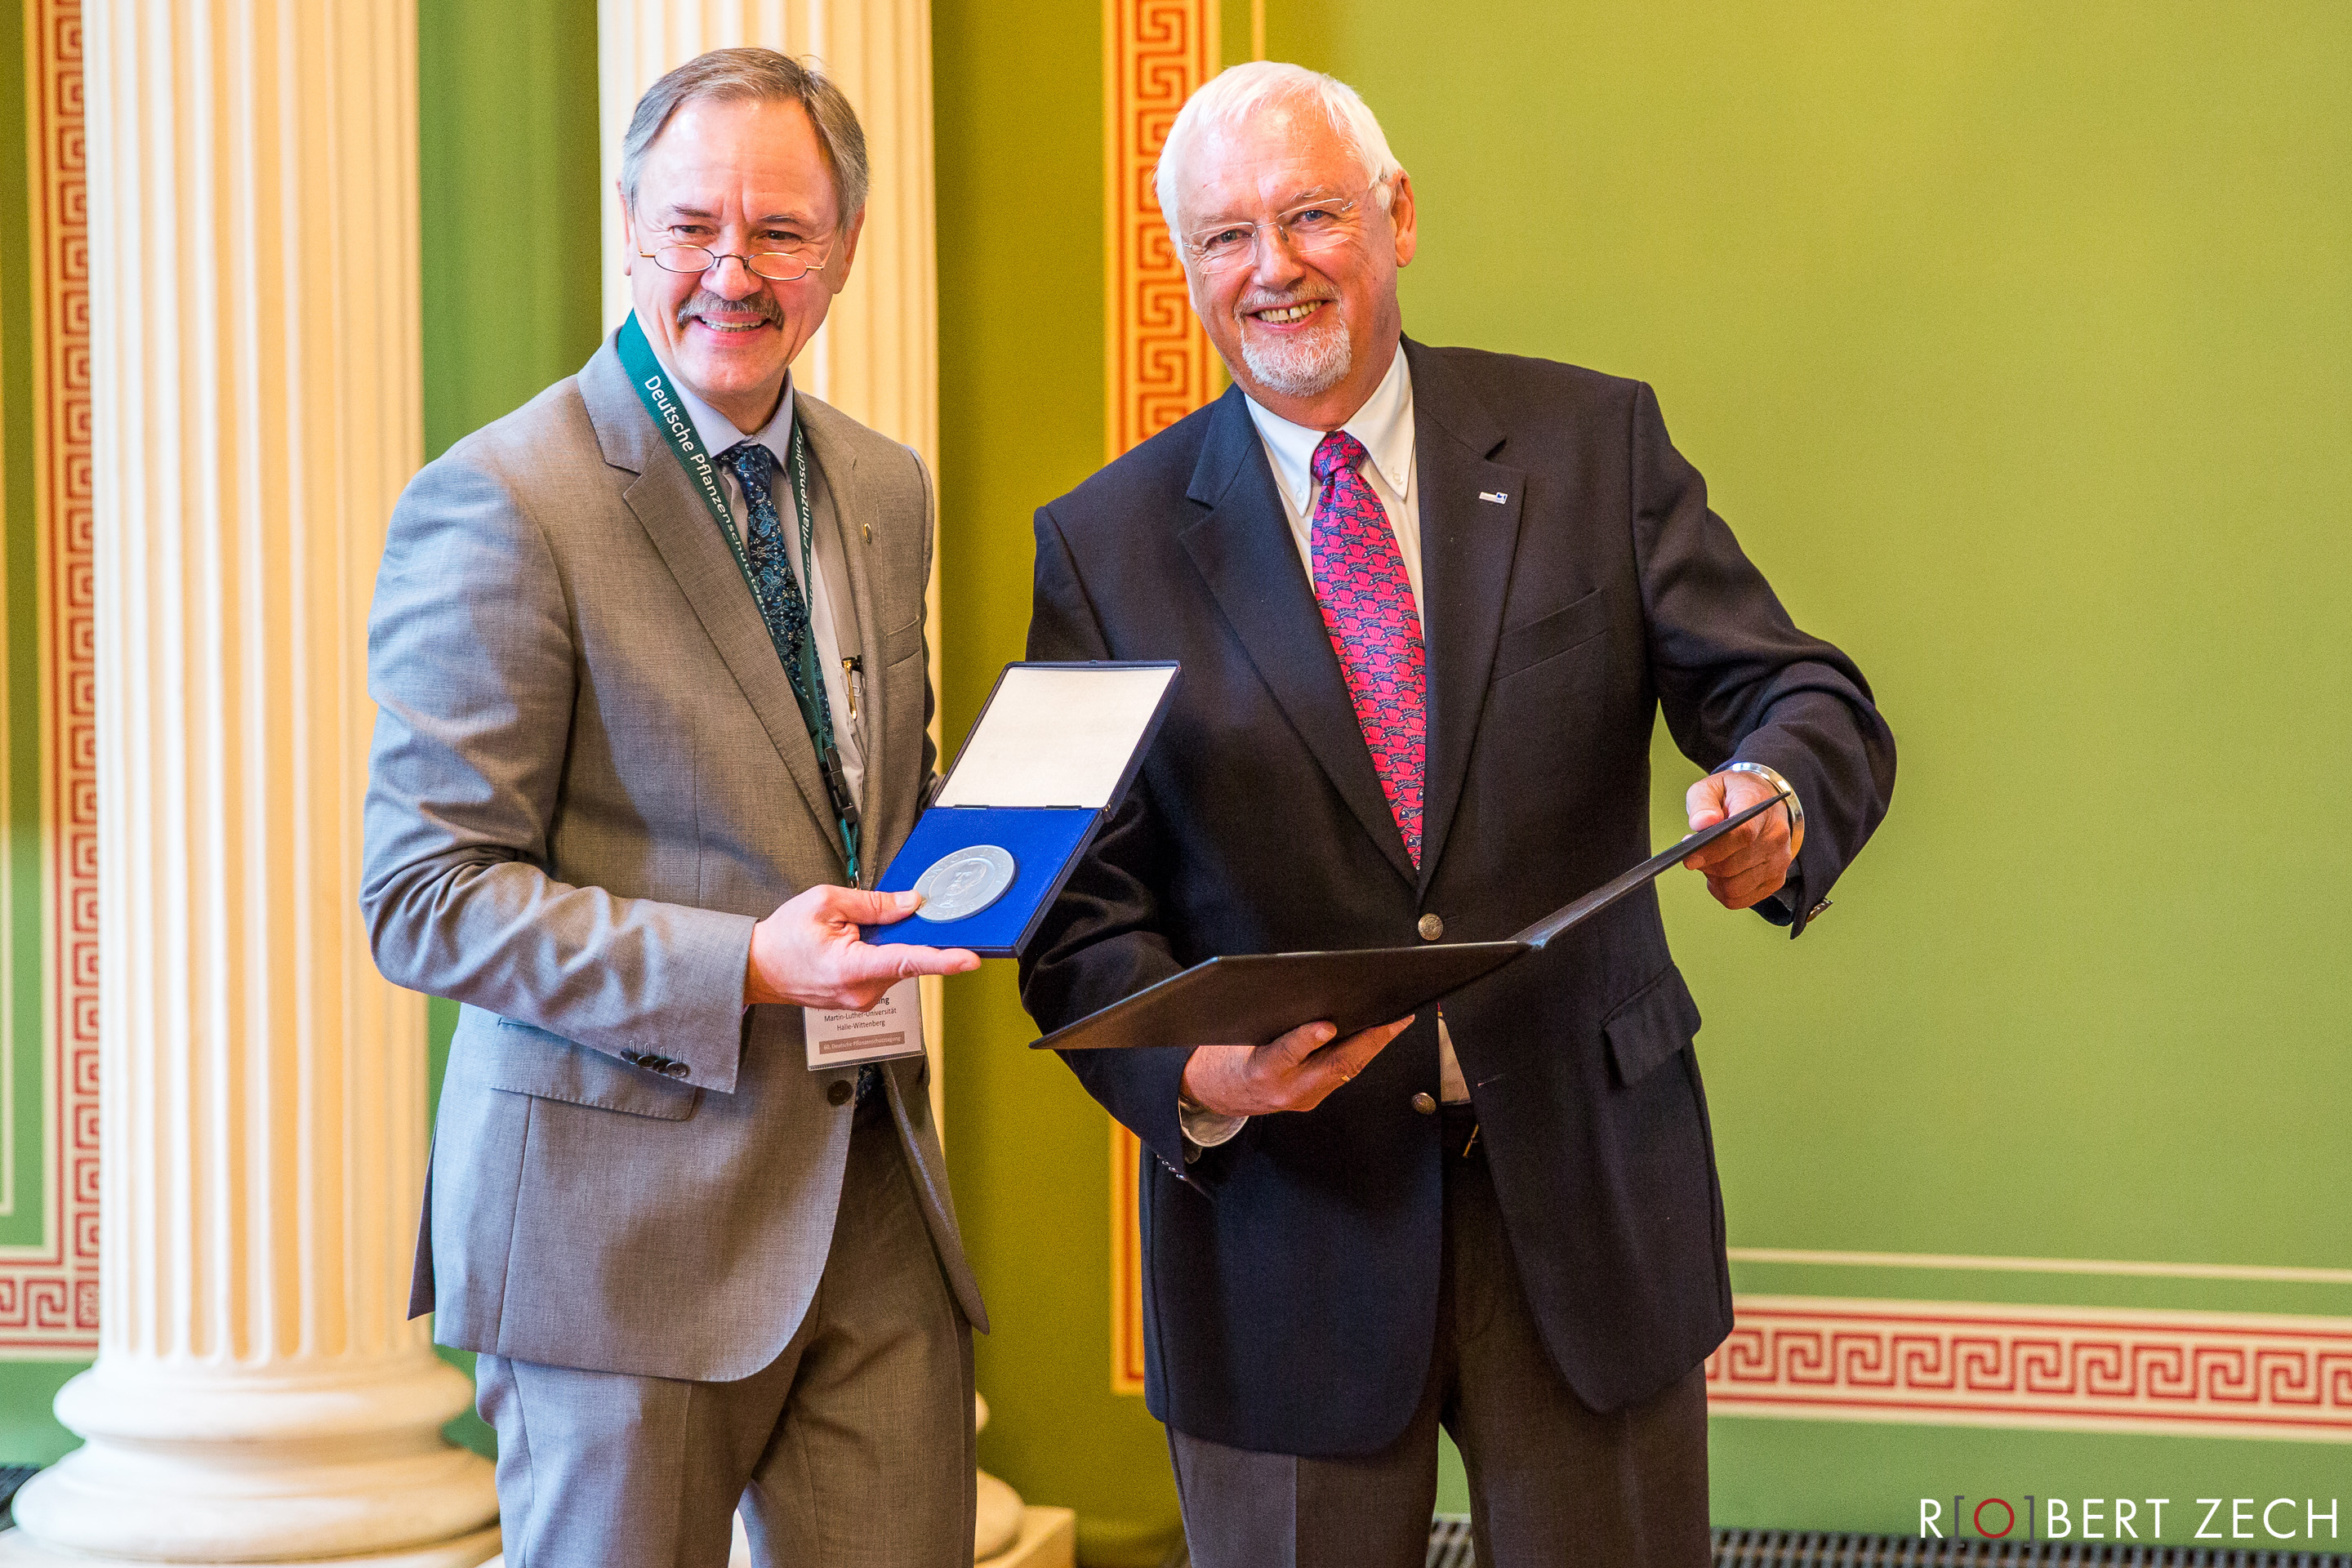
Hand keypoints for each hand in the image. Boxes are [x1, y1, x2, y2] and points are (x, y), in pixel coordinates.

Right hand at [744, 886, 979, 1009]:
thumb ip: (873, 903)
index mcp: (850, 968)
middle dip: (899, 933)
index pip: (907, 961)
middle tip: (868, 920)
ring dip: (884, 944)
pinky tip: (851, 947)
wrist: (758, 968)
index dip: (942, 960)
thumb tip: (910, 903)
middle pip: (906, 957)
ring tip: (847, 935)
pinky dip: (877, 955)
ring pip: (896, 964)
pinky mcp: (862, 999)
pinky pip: (885, 972)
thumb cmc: (784, 938)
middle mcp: (861, 991)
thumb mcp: (825, 903)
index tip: (969, 959)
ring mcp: (862, 1000)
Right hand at [1179, 1015, 1414, 1117]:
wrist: (1219, 1092)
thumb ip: (1267, 1018)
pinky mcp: (1314, 1097)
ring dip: (1375, 1045)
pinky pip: (1343, 1073)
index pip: (1285, 1055)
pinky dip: (1363, 1051)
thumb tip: (1302, 990)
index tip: (1327, 1025)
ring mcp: (1304, 1098)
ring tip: (1397, 1019)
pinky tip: (1378, 1033)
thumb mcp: (1235, 1033)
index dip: (1306, 1040)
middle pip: (1333, 1066)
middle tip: (1394, 1019)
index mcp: (1260, 1071)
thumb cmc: (1228, 1055)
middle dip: (1368, 1041)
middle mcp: (1286, 1090)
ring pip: (1346, 1070)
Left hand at [1683, 769, 1801, 909]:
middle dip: (1705, 863)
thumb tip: (1701, 823)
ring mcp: (1779, 861)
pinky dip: (1723, 891)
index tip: (1688, 858)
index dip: (1712, 851)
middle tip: (1696, 852)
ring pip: (1733, 888)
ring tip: (1712, 860)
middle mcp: (1776, 837)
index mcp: (1761, 809)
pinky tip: (1721, 874)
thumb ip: (1702, 803)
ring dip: (1714, 879)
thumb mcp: (1712, 787)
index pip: (1741, 835)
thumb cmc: (1734, 795)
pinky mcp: (1776, 880)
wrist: (1765, 802)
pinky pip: (1739, 899)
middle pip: (1732, 867)